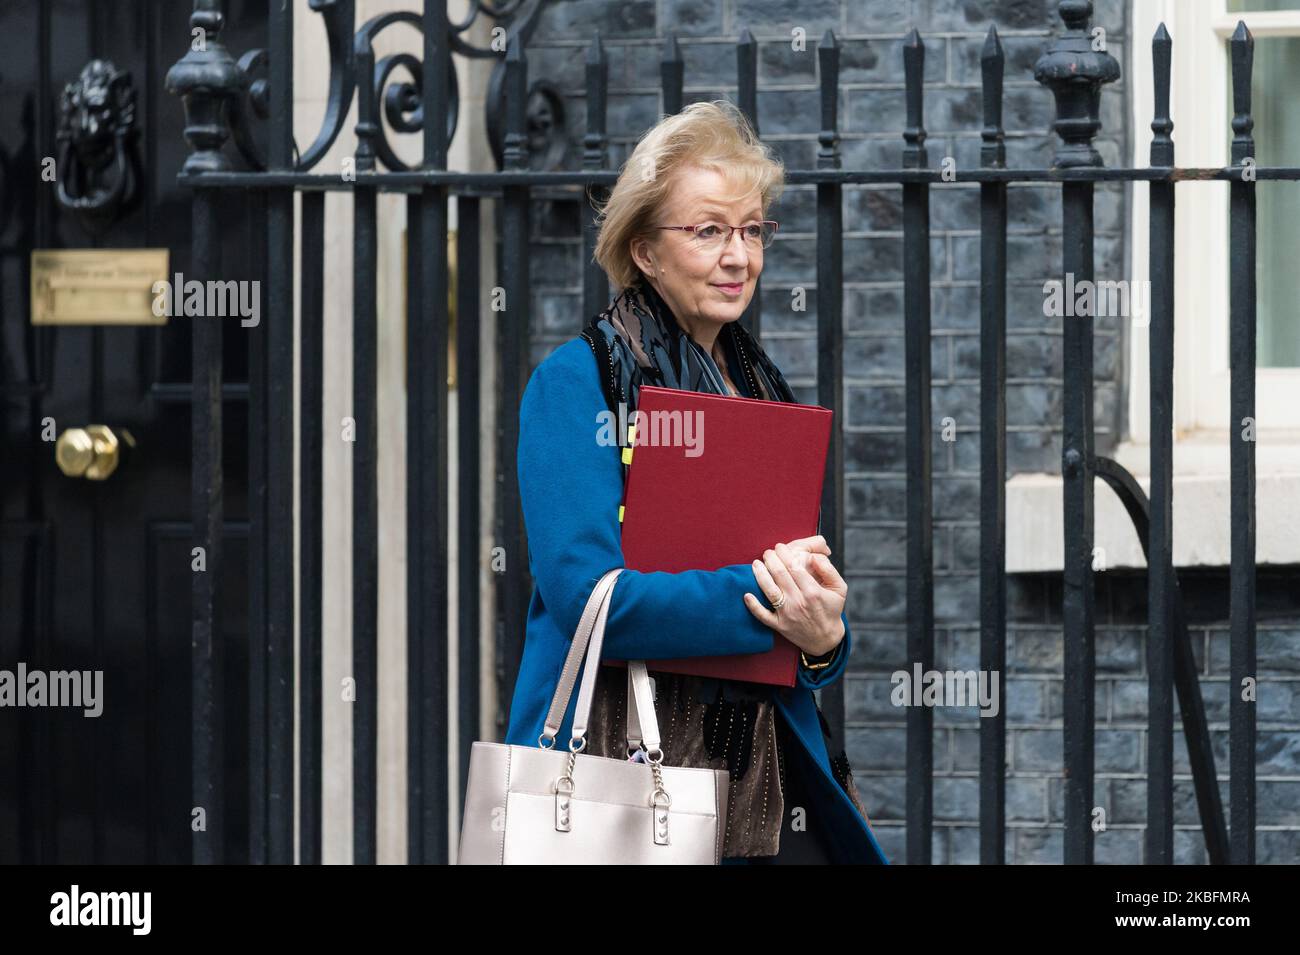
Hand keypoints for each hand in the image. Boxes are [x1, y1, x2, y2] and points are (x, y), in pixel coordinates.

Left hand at [743, 540, 846, 656]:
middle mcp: (798, 602)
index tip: (780, 546)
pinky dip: (753, 605)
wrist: (825, 639)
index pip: (794, 566)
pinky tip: (746, 594)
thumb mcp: (839, 589)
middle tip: (768, 552)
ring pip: (769, 590)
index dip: (784, 553)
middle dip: (771, 558)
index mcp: (813, 591)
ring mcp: (787, 614)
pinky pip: (762, 615)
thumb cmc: (831, 609)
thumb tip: (814, 556)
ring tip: (756, 563)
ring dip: (760, 574)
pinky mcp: (778, 625)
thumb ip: (829, 570)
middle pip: (779, 574)